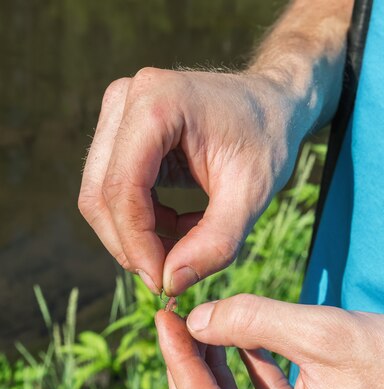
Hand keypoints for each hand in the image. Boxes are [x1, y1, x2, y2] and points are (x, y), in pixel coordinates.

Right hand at [79, 68, 315, 294]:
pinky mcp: (121, 132)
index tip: (162, 282)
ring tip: (184, 244)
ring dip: (135, 235)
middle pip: (100, 194)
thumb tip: (171, 282)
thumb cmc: (266, 141)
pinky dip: (141, 221)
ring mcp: (118, 113)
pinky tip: (179, 225)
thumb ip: (215, 243)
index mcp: (157, 102)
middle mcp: (127, 99)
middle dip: (130, 245)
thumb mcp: (252, 195)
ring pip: (100, 196)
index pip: (123, 187)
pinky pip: (113, 191)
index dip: (136, 243)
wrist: (272, 104)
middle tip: (168, 277)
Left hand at [155, 296, 383, 388]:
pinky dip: (245, 377)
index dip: (177, 361)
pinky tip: (241, 341)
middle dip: (187, 371)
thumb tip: (195, 319)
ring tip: (202, 325)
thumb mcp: (323, 334)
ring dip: (212, 372)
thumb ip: (251, 321)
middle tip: (176, 323)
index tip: (164, 318)